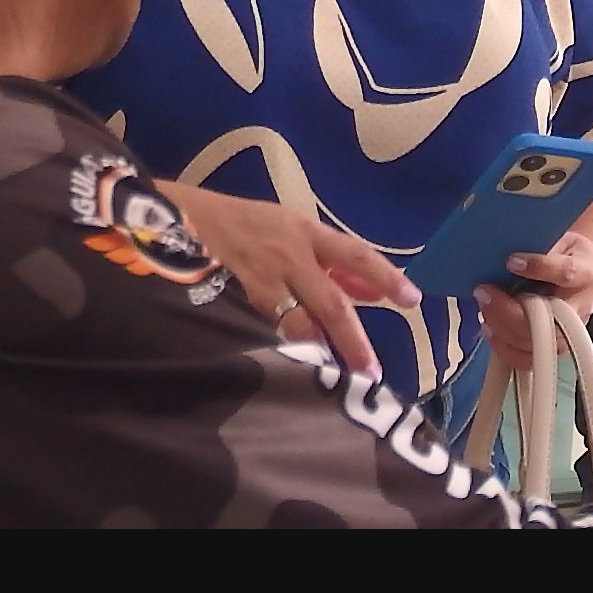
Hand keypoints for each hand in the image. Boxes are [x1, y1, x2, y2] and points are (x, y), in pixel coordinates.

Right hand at [152, 180, 419, 376]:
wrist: (179, 216)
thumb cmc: (241, 223)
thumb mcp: (288, 229)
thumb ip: (327, 260)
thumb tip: (370, 290)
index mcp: (305, 230)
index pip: (356, 255)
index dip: (385, 277)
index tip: (412, 301)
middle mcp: (289, 251)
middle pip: (332, 301)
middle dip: (354, 338)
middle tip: (372, 371)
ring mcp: (262, 275)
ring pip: (299, 321)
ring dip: (320, 349)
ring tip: (336, 376)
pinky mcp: (236, 294)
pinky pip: (268, 325)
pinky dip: (284, 345)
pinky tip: (294, 364)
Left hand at [474, 231, 592, 372]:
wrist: (588, 273)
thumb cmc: (567, 253)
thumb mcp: (558, 238)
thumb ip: (537, 244)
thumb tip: (500, 245)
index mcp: (585, 273)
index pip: (565, 273)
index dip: (539, 268)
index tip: (510, 261)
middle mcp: (580, 307)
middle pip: (548, 320)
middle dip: (509, 310)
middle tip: (483, 292)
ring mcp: (568, 332)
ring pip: (535, 344)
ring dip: (503, 329)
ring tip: (483, 307)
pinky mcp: (555, 347)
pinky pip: (529, 359)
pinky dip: (504, 348)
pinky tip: (489, 328)